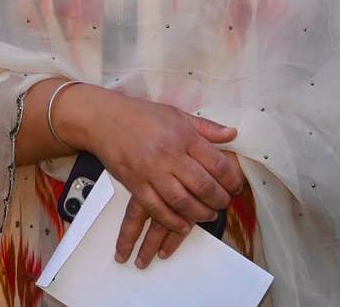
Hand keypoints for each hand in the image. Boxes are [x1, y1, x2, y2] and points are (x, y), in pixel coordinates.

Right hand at [57, 87, 243, 264]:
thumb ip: (206, 127)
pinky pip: (157, 209)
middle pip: (203, 186)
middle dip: (219, 200)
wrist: (103, 119)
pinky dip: (173, 221)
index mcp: (182, 135)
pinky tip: (183, 224)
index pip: (217, 163)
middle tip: (223, 203)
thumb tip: (232, 134)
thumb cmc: (140, 115)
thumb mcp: (176, 114)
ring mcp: (151, 171)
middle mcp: (168, 154)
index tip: (235, 186)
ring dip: (200, 214)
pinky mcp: (135, 184)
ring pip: (183, 202)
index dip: (231, 180)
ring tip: (207, 214)